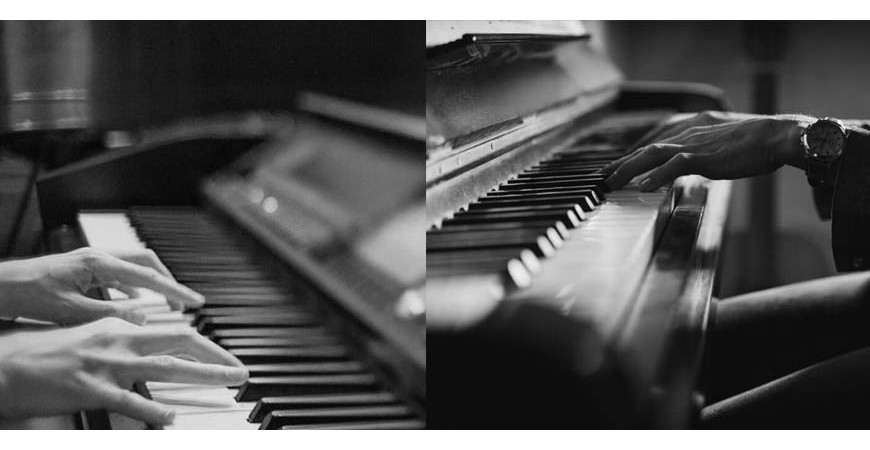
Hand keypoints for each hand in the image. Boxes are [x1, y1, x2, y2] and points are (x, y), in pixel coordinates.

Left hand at [0, 247, 204, 324]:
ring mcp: (93, 260)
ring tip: (167, 303)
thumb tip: (142, 316)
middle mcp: (99, 256)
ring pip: (135, 267)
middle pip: (148, 263)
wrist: (2, 286)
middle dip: (170, 282)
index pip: (148, 277)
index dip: (174, 291)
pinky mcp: (86, 268)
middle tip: (185, 301)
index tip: (194, 302)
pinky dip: (134, 287)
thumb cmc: (28, 294)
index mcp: (99, 264)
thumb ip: (109, 313)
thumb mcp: (71, 311)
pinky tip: (136, 302)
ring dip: (153, 284)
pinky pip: (120, 274)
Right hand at [0, 317, 247, 424]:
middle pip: (182, 341)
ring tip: (229, 384)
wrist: (6, 362)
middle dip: (216, 356)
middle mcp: (119, 339)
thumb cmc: (44, 350)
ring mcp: (107, 365)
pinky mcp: (91, 390)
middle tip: (239, 371)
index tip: (221, 357)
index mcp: (119, 326)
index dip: (203, 346)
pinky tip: (171, 418)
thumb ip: (120, 334)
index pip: (172, 332)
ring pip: (168, 367)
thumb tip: (145, 332)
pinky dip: (154, 411)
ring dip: (205, 375)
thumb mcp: (88, 333)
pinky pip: (131, 401)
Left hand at [601, 111, 812, 190]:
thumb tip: (691, 163)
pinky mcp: (706, 157)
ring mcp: (696, 143)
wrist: (781, 136)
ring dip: (629, 168)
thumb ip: (705, 149)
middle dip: (623, 161)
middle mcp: (690, 130)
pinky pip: (675, 166)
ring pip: (653, 153)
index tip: (620, 162)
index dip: (636, 150)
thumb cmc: (759, 141)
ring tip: (612, 182)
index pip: (656, 137)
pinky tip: (644, 187)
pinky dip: (657, 176)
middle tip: (604, 175)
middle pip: (647, 146)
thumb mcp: (724, 141)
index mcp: (695, 124)